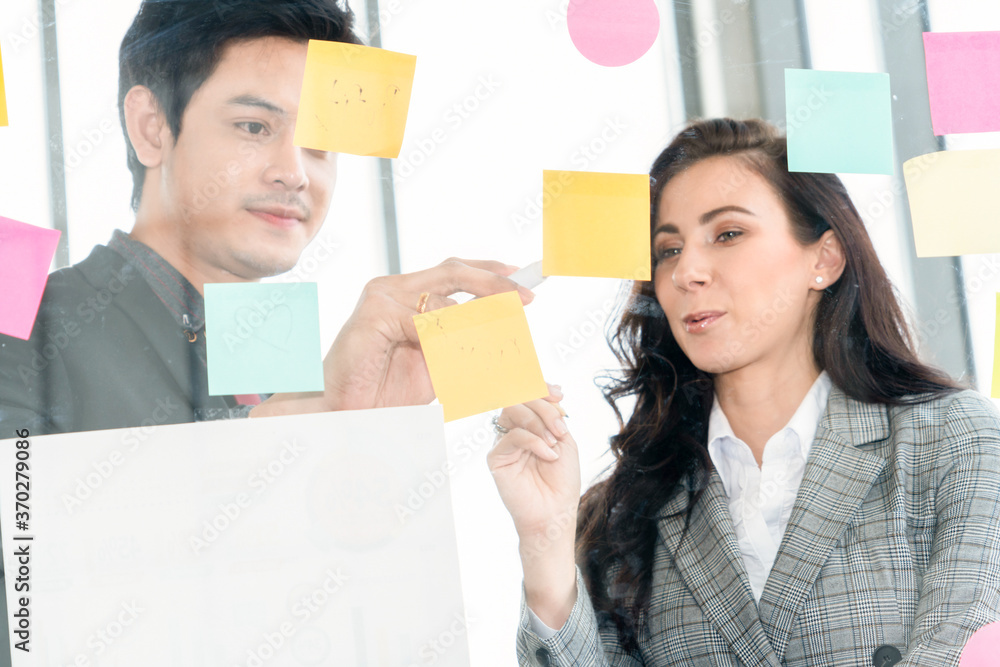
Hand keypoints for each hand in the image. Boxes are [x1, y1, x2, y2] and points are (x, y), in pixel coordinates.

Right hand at [252, 258, 532, 416]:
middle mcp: (394, 288)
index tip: (523, 280)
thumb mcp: (437, 364)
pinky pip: (423, 325)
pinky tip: (456, 362)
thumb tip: (506, 339)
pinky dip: (446, 344)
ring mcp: (382, 297)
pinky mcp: (373, 314)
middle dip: (493, 284)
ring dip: (474, 330)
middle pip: (453, 272)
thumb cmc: (385, 390)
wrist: (345, 412)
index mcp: (408, 294)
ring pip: (442, 304)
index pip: (456, 272)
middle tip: (524, 298)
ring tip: (495, 351)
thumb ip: (463, 345)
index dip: (491, 273)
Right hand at [488, 385, 580, 628]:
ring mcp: (504, 442)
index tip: (559, 394)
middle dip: (544, 407)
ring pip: (512, 410)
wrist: (555, 512)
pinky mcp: (496, 457)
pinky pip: (511, 436)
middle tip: (560, 428)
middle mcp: (516, 429)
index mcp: (532, 424)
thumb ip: (554, 416)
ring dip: (539, 421)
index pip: (529, 395)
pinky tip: (547, 455)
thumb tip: (548, 396)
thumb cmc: (562, 480)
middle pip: (520, 397)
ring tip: (554, 441)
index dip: (542, 388)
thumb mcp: (565, 441)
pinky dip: (533, 441)